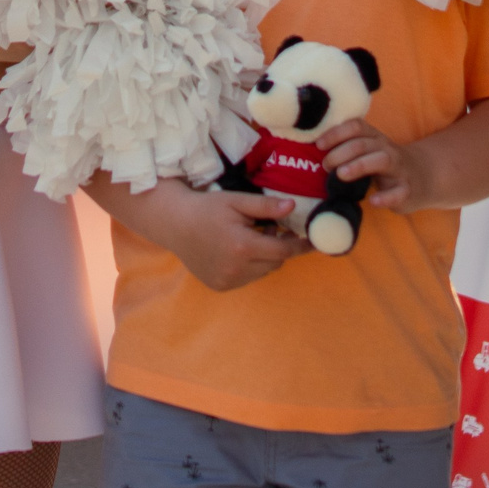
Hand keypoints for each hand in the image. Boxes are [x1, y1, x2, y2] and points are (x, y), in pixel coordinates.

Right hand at [108, 179, 309, 290]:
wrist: (175, 224)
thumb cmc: (207, 208)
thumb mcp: (237, 201)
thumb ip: (266, 207)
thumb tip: (292, 207)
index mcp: (243, 246)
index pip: (283, 251)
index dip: (300, 246)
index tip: (314, 243)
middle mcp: (236, 269)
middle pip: (274, 263)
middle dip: (278, 248)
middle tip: (270, 230)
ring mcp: (227, 280)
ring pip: (262, 272)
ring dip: (263, 259)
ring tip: (250, 240)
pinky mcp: (220, 286)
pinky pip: (247, 279)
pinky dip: (249, 268)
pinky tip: (235, 253)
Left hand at [318, 119, 425, 211]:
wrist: (424, 177)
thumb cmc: (385, 165)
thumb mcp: (369, 151)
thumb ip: (348, 149)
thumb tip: (312, 153)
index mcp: (375, 138)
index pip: (356, 126)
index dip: (336, 133)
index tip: (318, 145)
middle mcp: (387, 149)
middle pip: (363, 143)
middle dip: (340, 153)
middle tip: (324, 166)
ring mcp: (399, 168)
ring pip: (381, 160)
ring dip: (359, 165)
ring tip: (341, 175)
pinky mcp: (408, 189)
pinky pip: (399, 191)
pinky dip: (386, 197)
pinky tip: (373, 201)